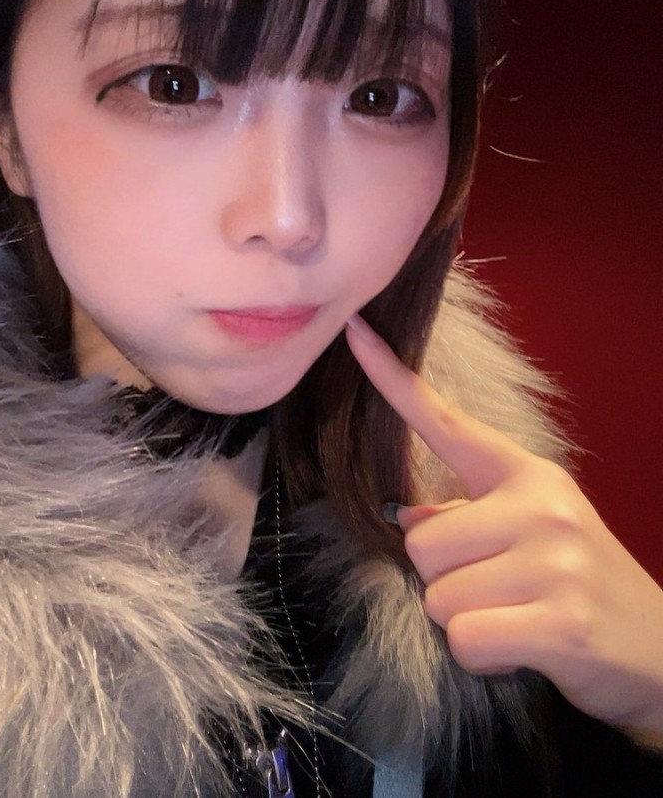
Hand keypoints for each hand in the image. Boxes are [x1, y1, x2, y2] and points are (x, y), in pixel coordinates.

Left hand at [345, 313, 662, 745]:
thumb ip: (469, 517)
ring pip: (438, 597)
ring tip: (517, 618)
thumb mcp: (534, 533)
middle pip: (421, 543)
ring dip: (465, 620)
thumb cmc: (580, 586)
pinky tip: (523, 647)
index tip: (354, 331)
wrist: (662, 650)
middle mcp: (542, 507)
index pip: (448, 422)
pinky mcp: (562, 623)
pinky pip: (465, 639)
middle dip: (444, 579)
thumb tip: (408, 517)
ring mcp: (555, 563)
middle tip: (498, 591)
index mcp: (528, 475)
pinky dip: (482, 655)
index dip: (394, 381)